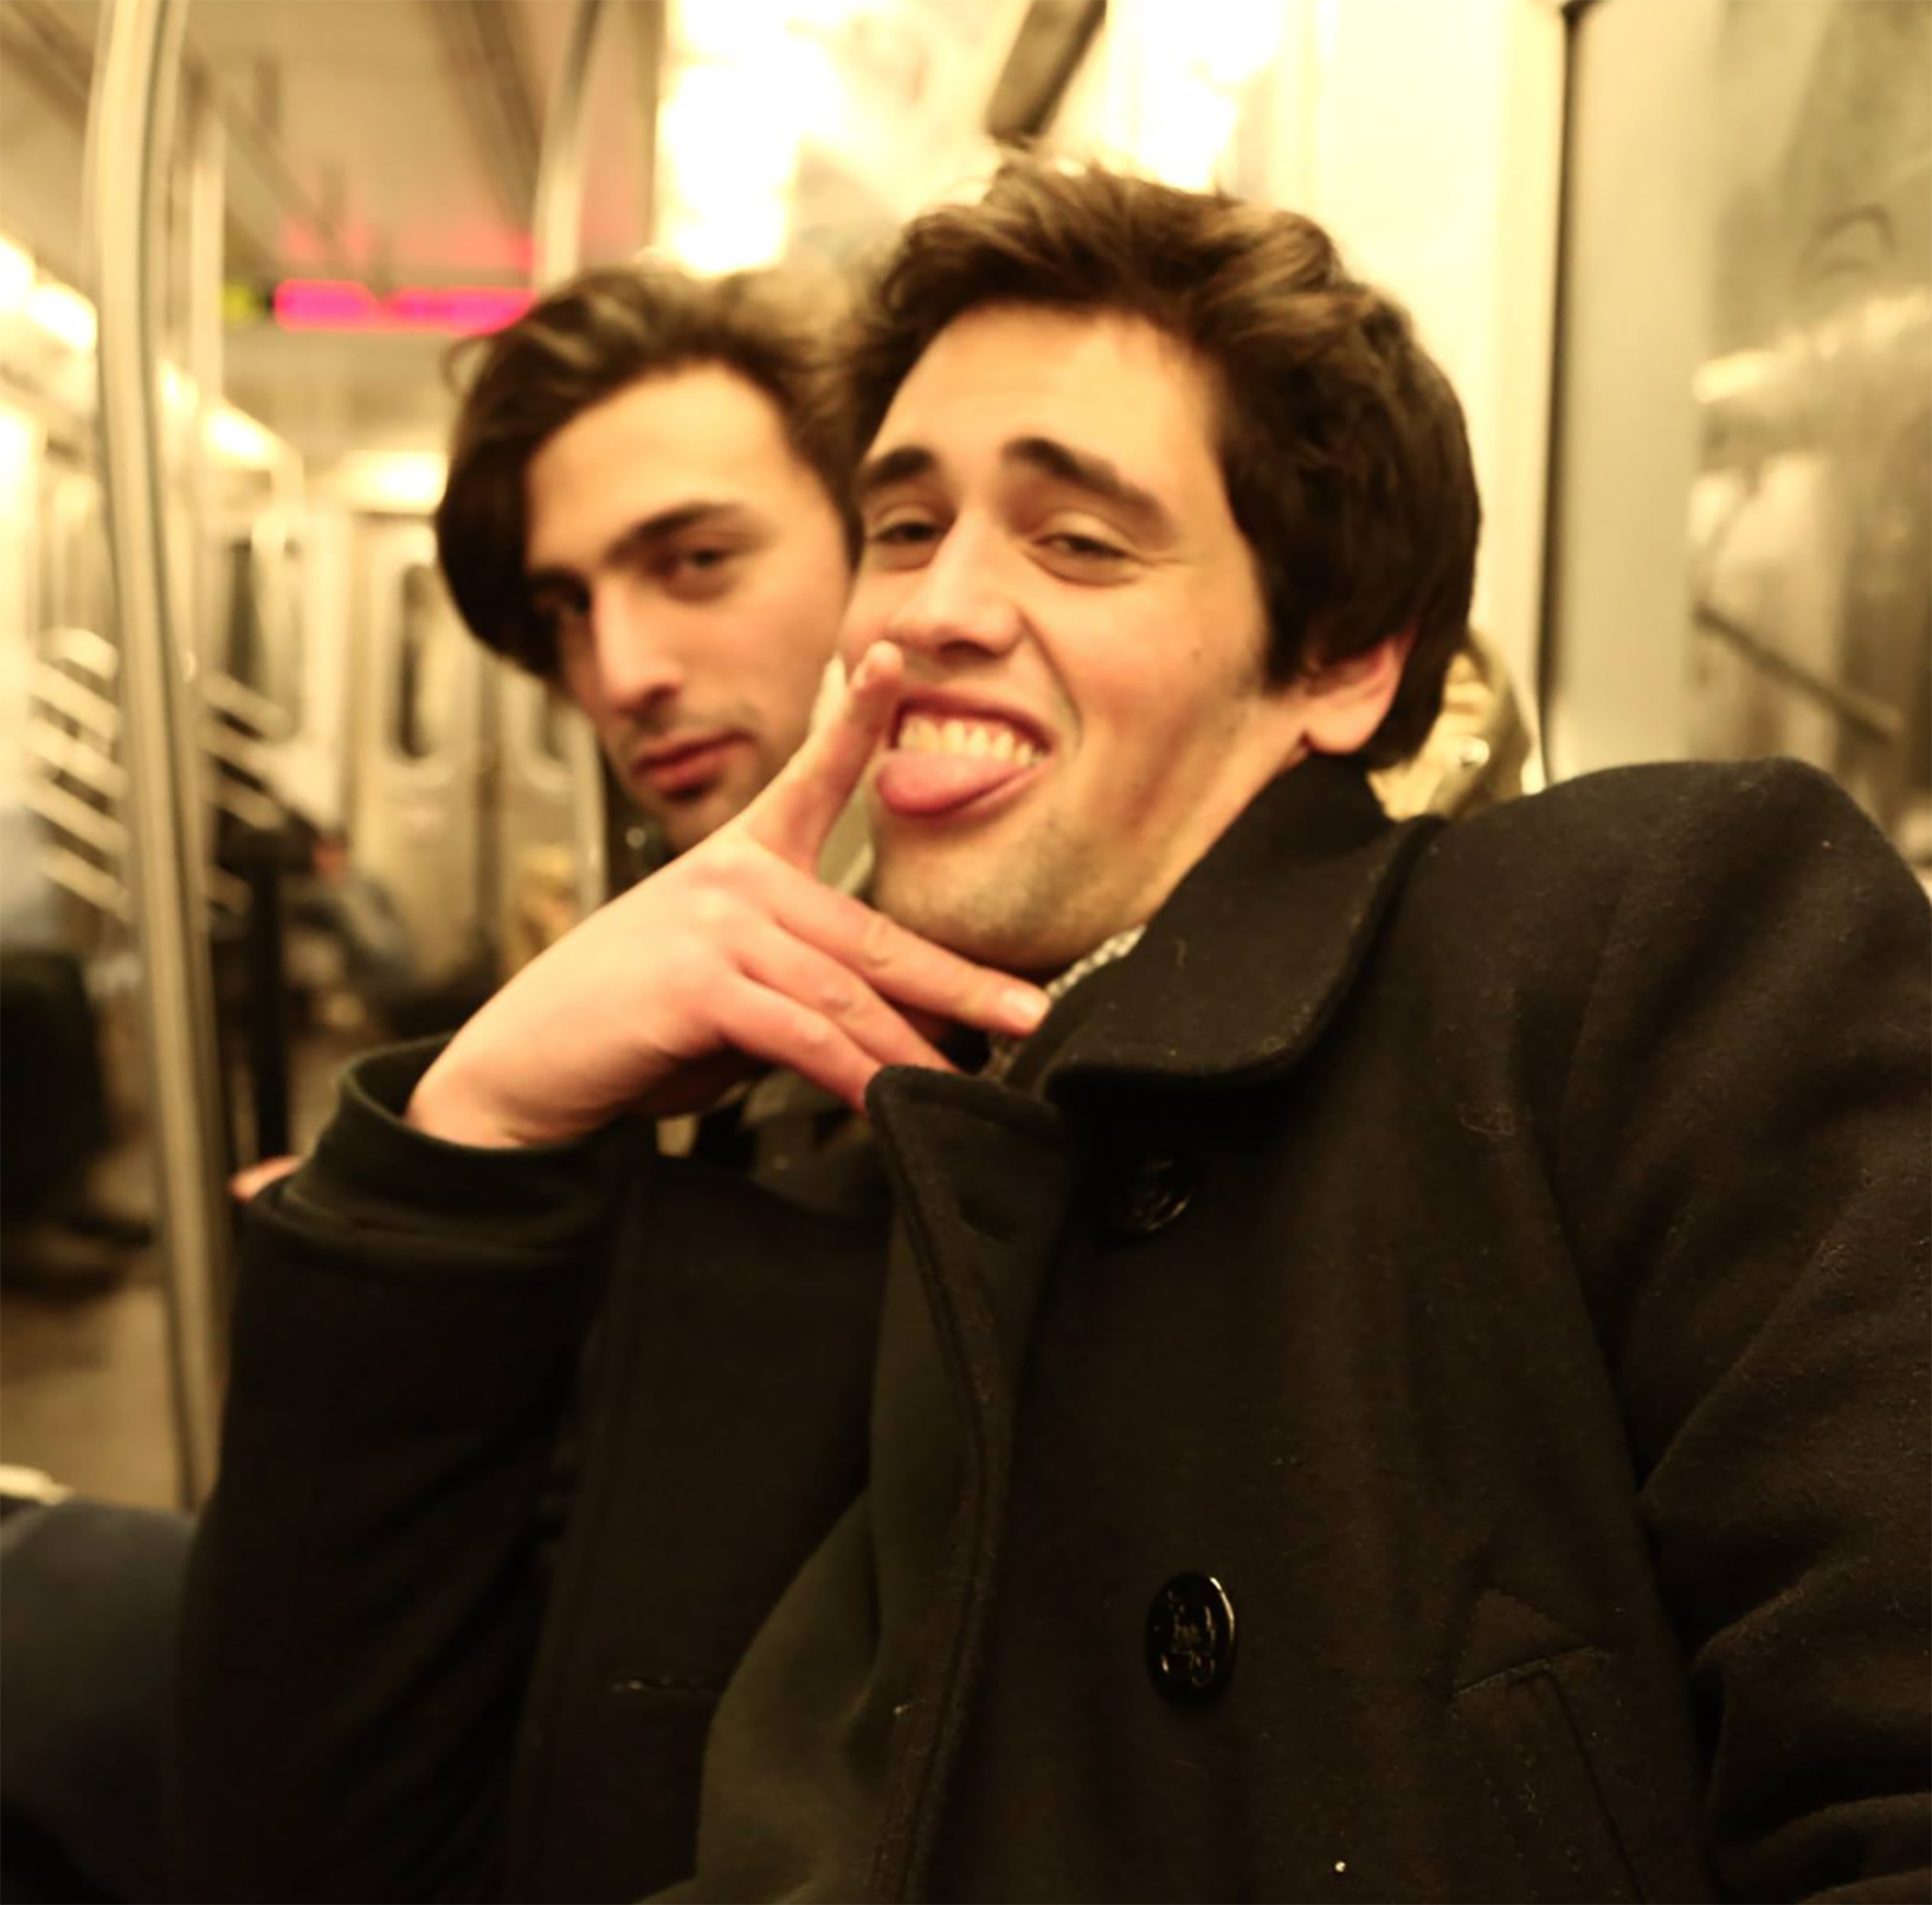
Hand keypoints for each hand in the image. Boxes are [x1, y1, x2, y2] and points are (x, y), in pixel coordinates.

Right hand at [407, 644, 1049, 1147]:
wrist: (524, 1068)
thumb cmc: (625, 1028)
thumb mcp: (724, 990)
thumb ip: (798, 989)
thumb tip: (890, 1033)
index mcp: (738, 860)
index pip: (808, 778)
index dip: (857, 719)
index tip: (891, 657)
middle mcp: (733, 877)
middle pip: (871, 934)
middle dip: (959, 981)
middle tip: (1027, 1008)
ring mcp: (717, 924)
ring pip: (848, 993)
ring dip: (916, 1049)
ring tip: (971, 1079)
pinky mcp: (701, 982)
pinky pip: (805, 1036)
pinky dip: (856, 1079)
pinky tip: (887, 1104)